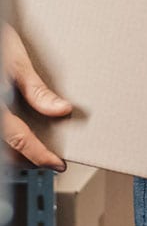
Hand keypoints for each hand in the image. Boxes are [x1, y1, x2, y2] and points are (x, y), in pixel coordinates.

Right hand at [3, 24, 70, 169]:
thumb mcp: (16, 61)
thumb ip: (37, 90)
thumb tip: (62, 110)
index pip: (18, 139)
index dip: (40, 155)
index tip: (57, 163)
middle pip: (3, 150)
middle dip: (25, 158)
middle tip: (47, 158)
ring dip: (12, 151)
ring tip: (32, 149)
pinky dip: (5, 138)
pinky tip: (14, 134)